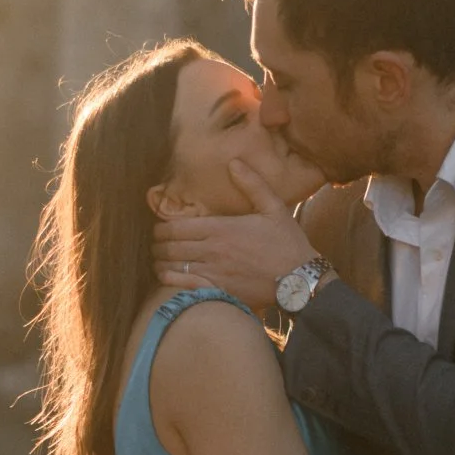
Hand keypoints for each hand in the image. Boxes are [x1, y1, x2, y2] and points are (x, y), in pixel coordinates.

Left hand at [152, 161, 315, 311]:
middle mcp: (213, 249)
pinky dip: (169, 281)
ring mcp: (214, 272)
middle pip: (171, 246)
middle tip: (155, 244)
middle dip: (158, 244)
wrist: (299, 280)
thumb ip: (252, 184)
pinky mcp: (218, 291)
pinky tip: (166, 277)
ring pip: (173, 266)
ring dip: (160, 262)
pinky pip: (183, 285)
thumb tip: (234, 162)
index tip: (158, 228)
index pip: (178, 226)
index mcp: (222, 228)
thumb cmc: (288, 244)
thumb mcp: (274, 208)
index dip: (162, 227)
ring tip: (158, 260)